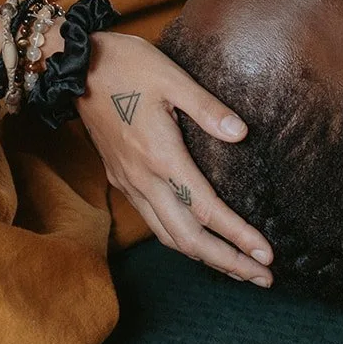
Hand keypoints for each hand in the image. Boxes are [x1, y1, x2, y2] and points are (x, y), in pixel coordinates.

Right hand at [77, 32, 272, 284]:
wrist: (75, 66)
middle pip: (189, 239)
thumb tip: (242, 132)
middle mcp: (143, 179)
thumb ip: (207, 107)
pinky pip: (153, 222)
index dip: (239, 236)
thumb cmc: (125, 64)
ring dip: (205, 258)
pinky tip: (197, 240)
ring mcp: (129, 182)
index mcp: (160, 155)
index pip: (206, 210)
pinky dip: (180, 241)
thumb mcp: (171, 76)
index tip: (267, 255)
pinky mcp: (121, 179)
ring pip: (169, 236)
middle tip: (264, 279)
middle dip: (229, 262)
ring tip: (238, 269)